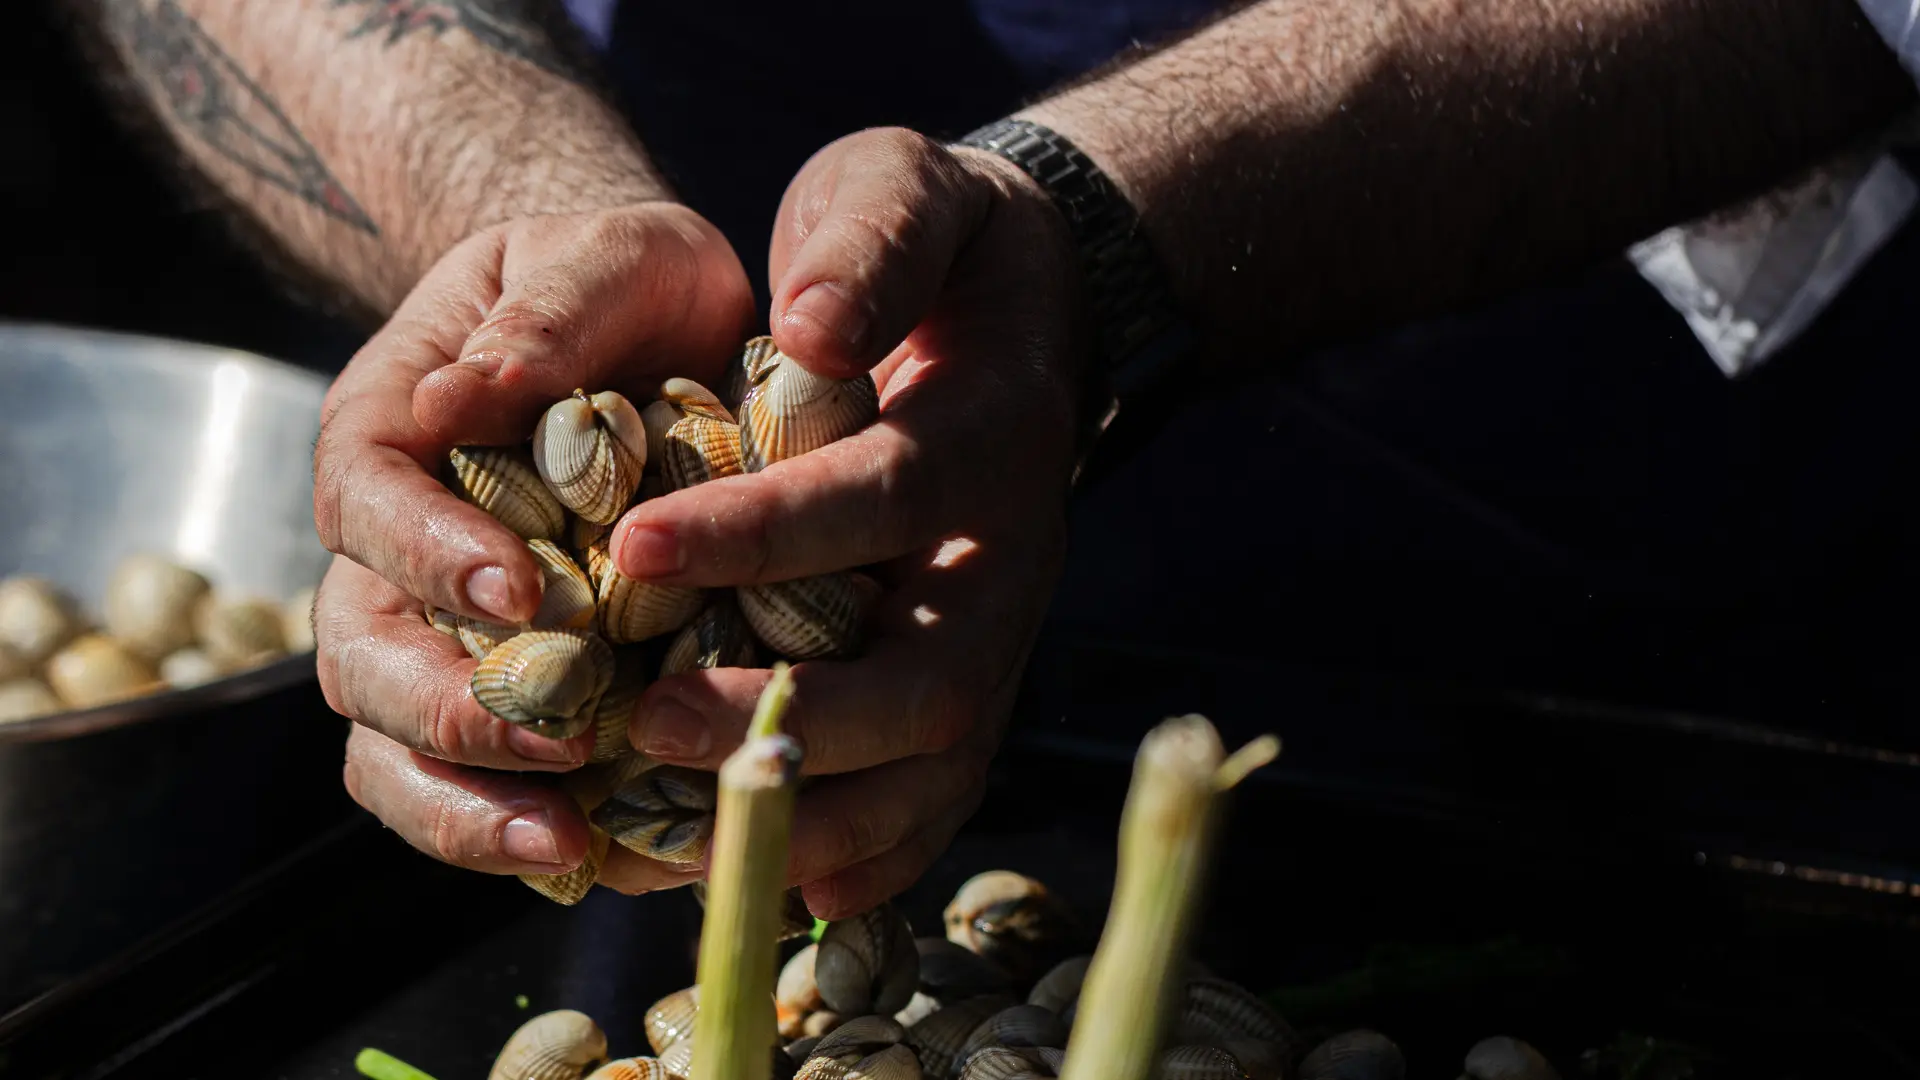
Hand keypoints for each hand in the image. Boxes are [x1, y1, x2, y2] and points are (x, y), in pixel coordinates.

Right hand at [315, 202, 755, 887]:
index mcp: (392, 430)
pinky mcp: (503, 688)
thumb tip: (470, 390)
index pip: (371, 503)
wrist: (663, 334)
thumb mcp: (608, 253)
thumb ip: (547, 310)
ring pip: (392, 744)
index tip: (523, 593)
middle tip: (557, 747)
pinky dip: (516, 825)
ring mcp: (437, 629)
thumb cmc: (623, 285)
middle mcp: (393, 545)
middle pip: (361, 652)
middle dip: (448, 711)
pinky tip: (601, 854)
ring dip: (465, 804)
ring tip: (565, 845)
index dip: (431, 556)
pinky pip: (471, 779)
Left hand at [603, 128, 1085, 915]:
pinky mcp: (973, 684)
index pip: (884, 498)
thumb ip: (870, 237)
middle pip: (932, 678)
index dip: (769, 531)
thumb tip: (809, 324)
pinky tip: (767, 884)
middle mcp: (1008, 560)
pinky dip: (863, 855)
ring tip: (675, 843)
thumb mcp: (905, 188)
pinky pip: (937, 793)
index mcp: (991, 437)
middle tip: (644, 724)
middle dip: (794, 717)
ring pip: (939, 766)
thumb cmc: (936, 249)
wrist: (1030, 313)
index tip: (638, 544)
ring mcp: (999, 636)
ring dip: (818, 817)